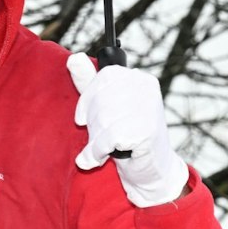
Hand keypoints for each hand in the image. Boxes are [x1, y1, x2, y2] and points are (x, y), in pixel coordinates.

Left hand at [67, 54, 189, 207]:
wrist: (153, 170)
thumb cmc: (128, 136)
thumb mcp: (107, 106)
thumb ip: (89, 82)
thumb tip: (74, 58)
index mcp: (139, 78)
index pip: (103, 77)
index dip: (87, 101)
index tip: (81, 119)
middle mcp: (147, 89)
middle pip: (100, 101)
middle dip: (93, 125)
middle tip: (100, 138)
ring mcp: (149, 109)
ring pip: (102, 120)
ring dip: (95, 141)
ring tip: (102, 150)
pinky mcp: (145, 132)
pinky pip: (107, 139)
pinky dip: (98, 152)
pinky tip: (102, 157)